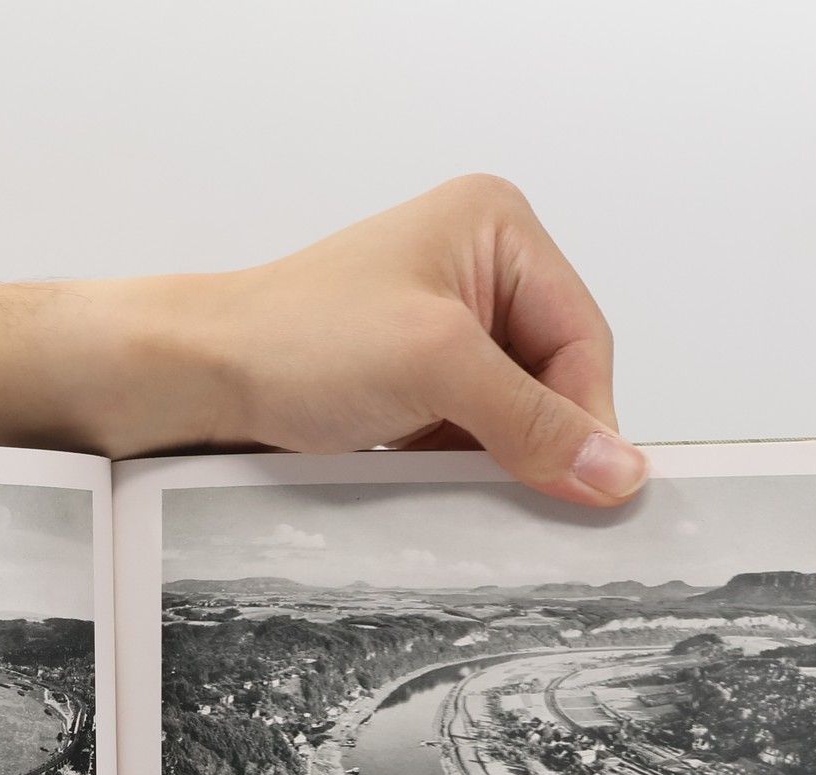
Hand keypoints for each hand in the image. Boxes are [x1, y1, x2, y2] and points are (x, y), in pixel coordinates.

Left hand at [90, 175, 644, 504]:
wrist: (199, 379)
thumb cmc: (294, 340)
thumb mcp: (436, 368)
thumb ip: (532, 420)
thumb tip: (617, 471)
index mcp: (496, 229)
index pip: (581, 336)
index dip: (589, 417)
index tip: (597, 488)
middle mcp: (476, 271)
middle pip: (553, 377)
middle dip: (546, 438)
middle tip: (549, 504)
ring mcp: (442, 330)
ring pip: (514, 413)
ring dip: (506, 459)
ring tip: (490, 496)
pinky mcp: (412, 383)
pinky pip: (471, 434)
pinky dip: (471, 468)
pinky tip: (457, 493)